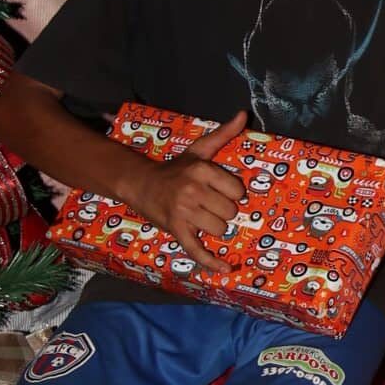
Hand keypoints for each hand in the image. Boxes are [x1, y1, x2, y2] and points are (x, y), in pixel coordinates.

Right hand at [129, 111, 246, 273]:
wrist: (140, 183)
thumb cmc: (175, 169)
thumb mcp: (198, 150)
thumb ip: (223, 134)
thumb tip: (244, 114)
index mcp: (202, 170)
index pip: (237, 191)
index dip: (232, 194)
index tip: (219, 191)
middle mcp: (193, 190)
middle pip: (230, 212)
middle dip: (223, 211)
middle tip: (206, 204)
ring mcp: (184, 212)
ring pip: (220, 229)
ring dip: (215, 227)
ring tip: (201, 217)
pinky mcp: (176, 230)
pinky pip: (198, 249)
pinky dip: (211, 263)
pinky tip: (225, 270)